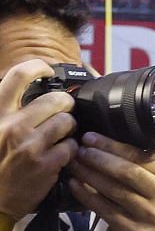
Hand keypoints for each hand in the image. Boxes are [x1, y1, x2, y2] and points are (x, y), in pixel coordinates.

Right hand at [0, 59, 77, 221]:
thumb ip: (7, 110)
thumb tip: (27, 90)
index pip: (16, 76)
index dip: (36, 66)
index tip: (46, 69)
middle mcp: (12, 125)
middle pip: (55, 99)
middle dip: (65, 105)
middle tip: (64, 111)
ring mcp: (30, 145)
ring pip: (67, 122)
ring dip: (69, 128)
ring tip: (60, 136)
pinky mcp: (46, 164)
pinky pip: (71, 147)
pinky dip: (70, 150)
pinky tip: (61, 155)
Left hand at [66, 134, 154, 230]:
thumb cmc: (146, 205)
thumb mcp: (153, 180)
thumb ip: (141, 160)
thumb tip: (109, 132)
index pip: (141, 154)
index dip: (113, 144)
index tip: (90, 136)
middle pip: (128, 170)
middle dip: (99, 158)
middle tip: (79, 149)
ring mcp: (152, 213)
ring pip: (115, 189)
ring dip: (90, 174)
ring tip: (73, 164)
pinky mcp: (135, 229)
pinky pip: (105, 208)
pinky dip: (86, 195)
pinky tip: (73, 185)